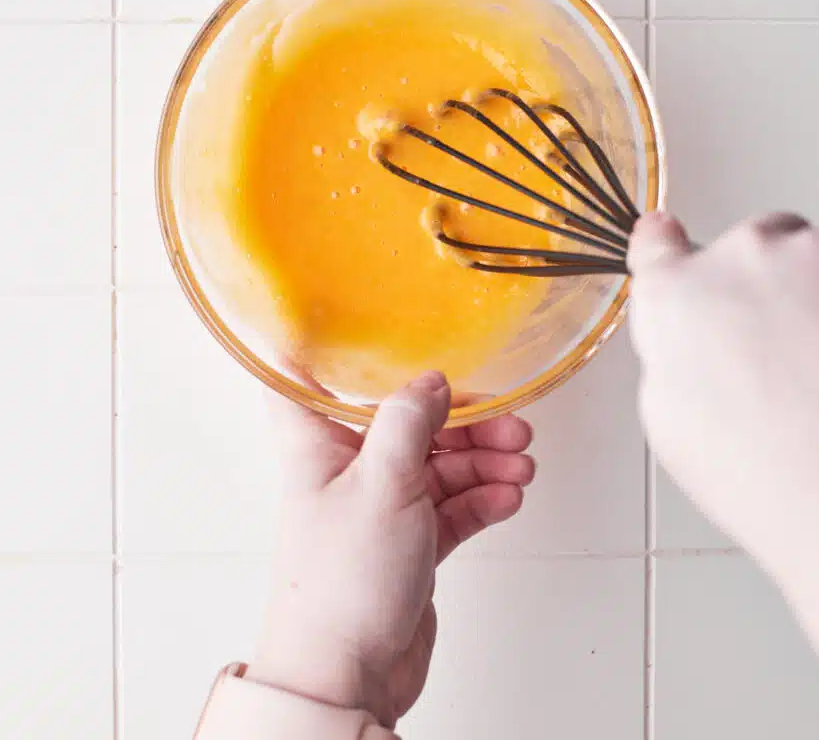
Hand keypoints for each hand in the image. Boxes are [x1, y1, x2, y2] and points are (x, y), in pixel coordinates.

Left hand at [248, 371, 534, 727]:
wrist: (350, 677)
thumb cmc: (340, 587)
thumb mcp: (381, 484)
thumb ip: (409, 421)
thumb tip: (432, 382)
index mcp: (317, 443)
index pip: (306, 378)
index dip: (329, 348)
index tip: (370, 325)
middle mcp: (348, 468)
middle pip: (406, 420)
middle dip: (460, 418)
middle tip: (507, 422)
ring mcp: (381, 505)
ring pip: (438, 463)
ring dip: (483, 459)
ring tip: (519, 463)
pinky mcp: (410, 541)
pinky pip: (453, 505)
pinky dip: (482, 498)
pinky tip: (507, 496)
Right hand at [629, 212, 818, 642]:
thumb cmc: (757, 472)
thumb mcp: (666, 416)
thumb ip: (670, 348)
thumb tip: (687, 334)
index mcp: (673, 293)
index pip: (656, 241)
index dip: (664, 249)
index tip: (670, 246)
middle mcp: (738, 257)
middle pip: (743, 247)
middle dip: (754, 285)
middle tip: (771, 350)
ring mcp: (810, 257)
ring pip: (805, 255)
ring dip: (806, 292)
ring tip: (813, 366)